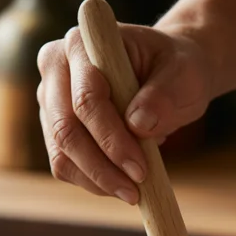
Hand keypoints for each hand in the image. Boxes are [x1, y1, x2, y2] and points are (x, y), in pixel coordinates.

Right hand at [36, 24, 212, 202]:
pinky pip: (64, 165)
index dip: (111, 139)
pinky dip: (91, 181)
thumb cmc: (176, 69)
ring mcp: (51, 101)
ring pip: (61, 153)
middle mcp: (56, 69)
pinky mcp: (55, 128)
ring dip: (96, 180)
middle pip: (66, 129)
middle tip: (135, 191)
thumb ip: (163, 95)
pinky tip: (120, 184)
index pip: (86, 99)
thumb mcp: (184, 74)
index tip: (140, 169)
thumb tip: (138, 125)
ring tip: (132, 192)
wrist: (167, 74)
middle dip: (101, 167)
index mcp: (82, 44)